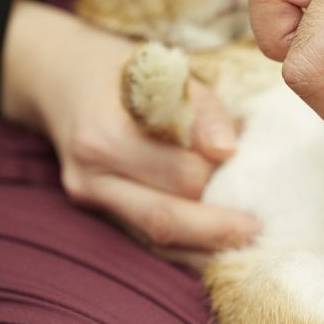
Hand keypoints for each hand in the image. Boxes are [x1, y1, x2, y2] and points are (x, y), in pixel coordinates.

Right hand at [0, 0, 259, 254]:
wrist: (63, 80)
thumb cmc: (126, 74)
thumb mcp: (167, 76)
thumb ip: (202, 112)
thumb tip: (226, 152)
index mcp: (106, 136)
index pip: (179, 174)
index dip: (218, 176)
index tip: (246, 171)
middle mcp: (92, 178)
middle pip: (164, 220)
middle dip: (217, 229)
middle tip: (259, 230)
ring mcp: (91, 200)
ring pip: (155, 241)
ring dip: (204, 248)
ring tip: (247, 246)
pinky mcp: (99, 213)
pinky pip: (147, 240)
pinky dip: (184, 248)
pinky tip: (216, 248)